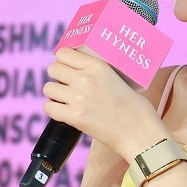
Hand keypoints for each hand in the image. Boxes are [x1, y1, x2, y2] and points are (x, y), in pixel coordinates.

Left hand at [43, 47, 166, 156]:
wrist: (139, 132)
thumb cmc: (135, 108)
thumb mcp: (118, 78)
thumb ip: (99, 73)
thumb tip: (82, 72)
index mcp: (97, 66)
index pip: (63, 53)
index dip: (62, 61)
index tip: (67, 67)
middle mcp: (85, 79)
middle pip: (53, 69)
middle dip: (57, 77)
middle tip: (66, 85)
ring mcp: (78, 98)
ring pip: (48, 88)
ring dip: (55, 94)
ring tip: (65, 100)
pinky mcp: (74, 117)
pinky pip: (49, 107)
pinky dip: (54, 110)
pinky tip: (64, 112)